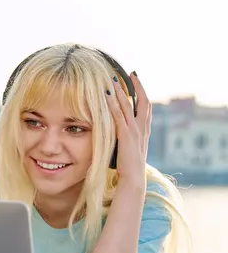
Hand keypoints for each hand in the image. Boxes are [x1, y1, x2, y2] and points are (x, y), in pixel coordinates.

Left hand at [106, 72, 150, 188]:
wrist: (133, 179)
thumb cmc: (129, 169)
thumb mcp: (130, 151)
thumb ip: (127, 141)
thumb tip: (119, 137)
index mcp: (144, 132)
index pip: (146, 108)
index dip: (142, 94)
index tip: (137, 83)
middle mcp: (142, 129)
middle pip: (142, 102)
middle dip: (137, 87)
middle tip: (131, 73)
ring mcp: (135, 131)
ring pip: (128, 106)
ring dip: (121, 91)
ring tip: (114, 79)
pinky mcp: (126, 135)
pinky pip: (118, 115)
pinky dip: (113, 104)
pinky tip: (107, 94)